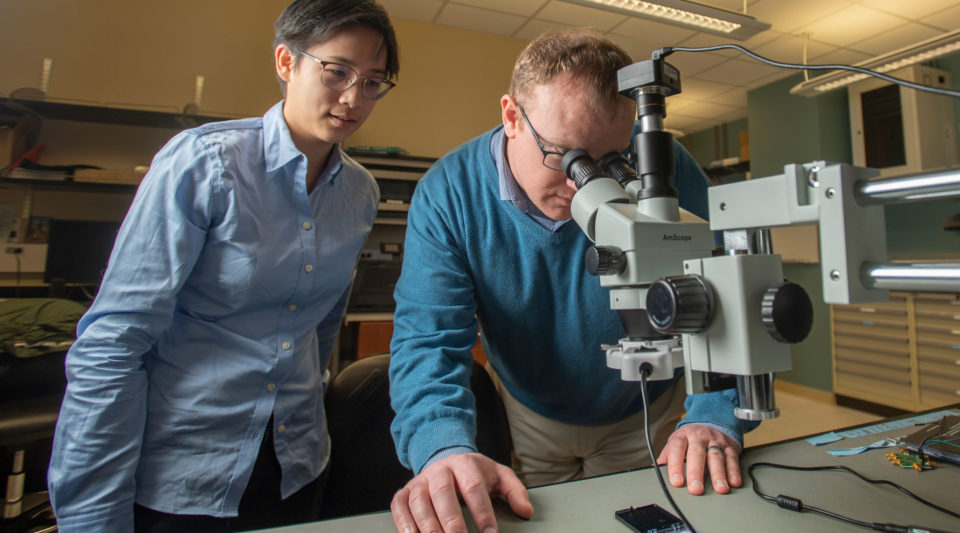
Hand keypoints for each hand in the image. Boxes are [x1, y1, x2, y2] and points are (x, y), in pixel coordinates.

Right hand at [391, 452, 532, 532]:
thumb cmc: (475, 474)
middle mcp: (440, 470)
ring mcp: (420, 480)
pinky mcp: (404, 492)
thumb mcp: (499, 476)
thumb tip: (526, 511)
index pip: (474, 487)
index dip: (482, 512)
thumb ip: (515, 492)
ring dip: (426, 525)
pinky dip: (404, 523)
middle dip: (451, 519)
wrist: (446, 459)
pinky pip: (400, 506)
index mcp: (465, 464)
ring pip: (419, 500)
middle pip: (443, 492)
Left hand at [656, 424, 740, 495]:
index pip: (677, 449)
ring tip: (719, 489)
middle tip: (696, 489)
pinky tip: (734, 482)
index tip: (676, 482)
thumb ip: (667, 456)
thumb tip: (655, 470)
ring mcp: (715, 441)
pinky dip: (734, 471)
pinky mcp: (730, 446)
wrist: (713, 421)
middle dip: (696, 473)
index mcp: (683, 436)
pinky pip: (732, 458)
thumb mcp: (677, 441)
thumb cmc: (692, 438)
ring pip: (716, 457)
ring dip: (719, 474)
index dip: (675, 465)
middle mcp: (699, 437)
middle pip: (697, 454)